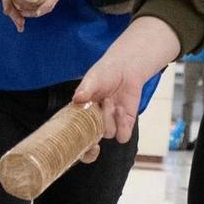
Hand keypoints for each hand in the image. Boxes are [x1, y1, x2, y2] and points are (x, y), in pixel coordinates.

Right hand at [73, 16, 180, 142]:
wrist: (125, 68)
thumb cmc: (105, 73)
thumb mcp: (92, 79)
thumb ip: (85, 90)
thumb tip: (77, 98)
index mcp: (84, 112)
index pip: (78, 129)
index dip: (79, 131)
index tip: (83, 119)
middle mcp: (96, 119)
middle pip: (94, 133)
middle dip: (98, 118)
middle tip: (104, 99)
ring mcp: (111, 122)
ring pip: (108, 134)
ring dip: (110, 120)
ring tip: (111, 102)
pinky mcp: (126, 122)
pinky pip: (123, 135)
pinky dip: (122, 126)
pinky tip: (120, 110)